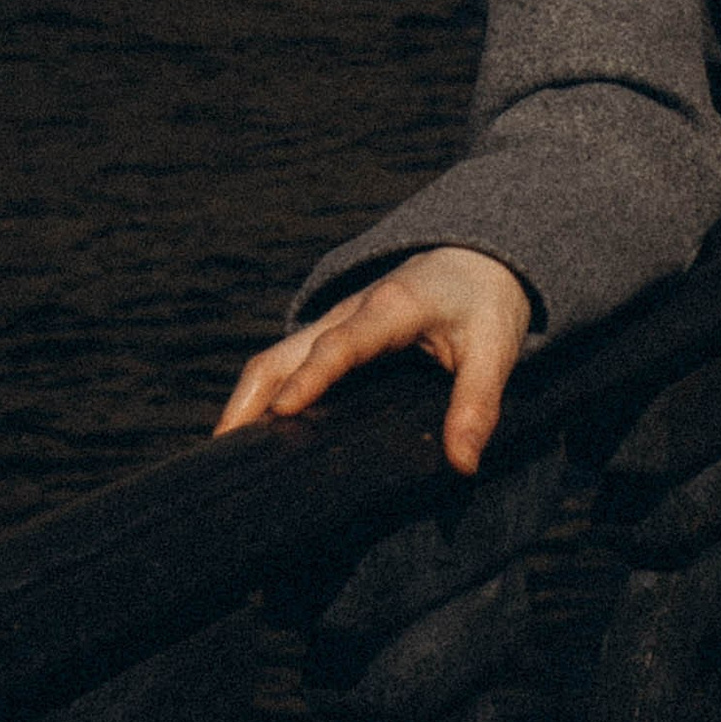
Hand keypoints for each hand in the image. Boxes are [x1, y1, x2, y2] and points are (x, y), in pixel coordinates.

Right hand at [214, 247, 533, 476]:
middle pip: (284, 353)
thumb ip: (478, 403)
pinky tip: (255, 435)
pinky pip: (287, 363)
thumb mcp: (496, 349)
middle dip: (250, 399)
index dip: (310, 378)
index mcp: (391, 309)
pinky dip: (263, 395)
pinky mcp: (332, 335)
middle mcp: (350, 311)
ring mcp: (335, 322)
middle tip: (225, 453)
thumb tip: (463, 465)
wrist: (476, 256)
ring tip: (224, 454)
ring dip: (247, 400)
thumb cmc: (485, 302)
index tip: (282, 412)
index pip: (340, 345)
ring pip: (276, 357)